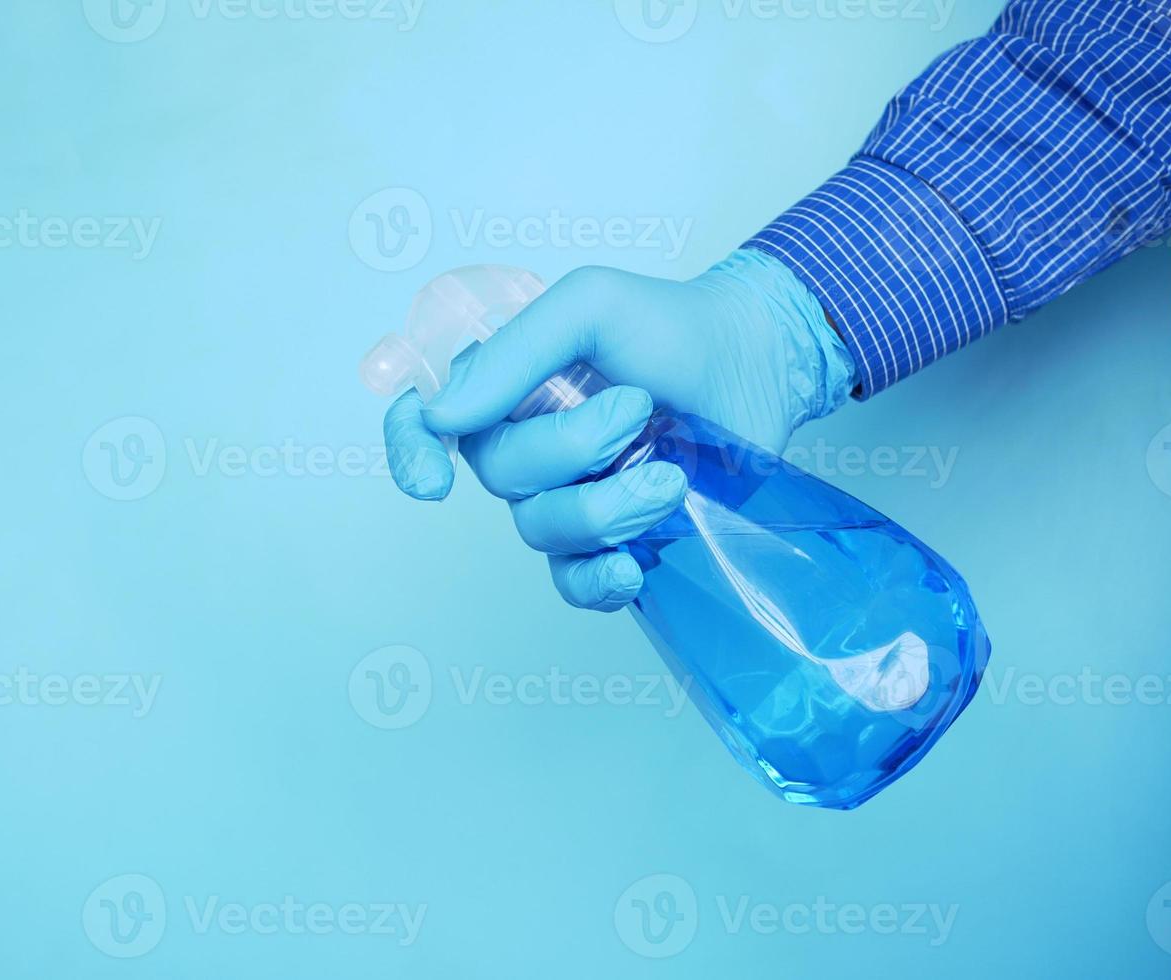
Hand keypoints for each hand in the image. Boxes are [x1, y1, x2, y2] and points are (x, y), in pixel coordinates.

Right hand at [382, 249, 855, 610]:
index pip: (420, 424)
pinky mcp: (613, 541)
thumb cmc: (672, 325)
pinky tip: (634, 567)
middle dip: (571, 451)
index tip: (434, 481)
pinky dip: (598, 583)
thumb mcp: (590, 305)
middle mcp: (523, 445)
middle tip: (639, 411)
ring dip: (608, 508)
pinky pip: (576, 584)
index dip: (411, 454)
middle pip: (500, 478)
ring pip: (541, 531)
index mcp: (501, 386)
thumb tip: (441, 414)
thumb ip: (513, 352)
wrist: (758, 364)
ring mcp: (567, 497)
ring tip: (673, 477)